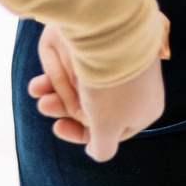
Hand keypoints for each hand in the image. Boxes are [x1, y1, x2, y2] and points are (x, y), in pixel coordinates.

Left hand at [28, 25, 167, 160]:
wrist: (113, 33)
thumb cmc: (112, 89)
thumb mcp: (107, 128)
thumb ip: (103, 147)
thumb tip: (98, 153)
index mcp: (145, 110)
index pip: (113, 130)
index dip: (83, 132)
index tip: (60, 128)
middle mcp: (137, 88)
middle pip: (97, 106)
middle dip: (66, 109)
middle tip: (45, 107)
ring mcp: (126, 64)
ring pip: (89, 85)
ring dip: (59, 92)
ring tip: (40, 93)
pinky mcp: (114, 44)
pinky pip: (88, 63)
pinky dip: (63, 71)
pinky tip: (44, 77)